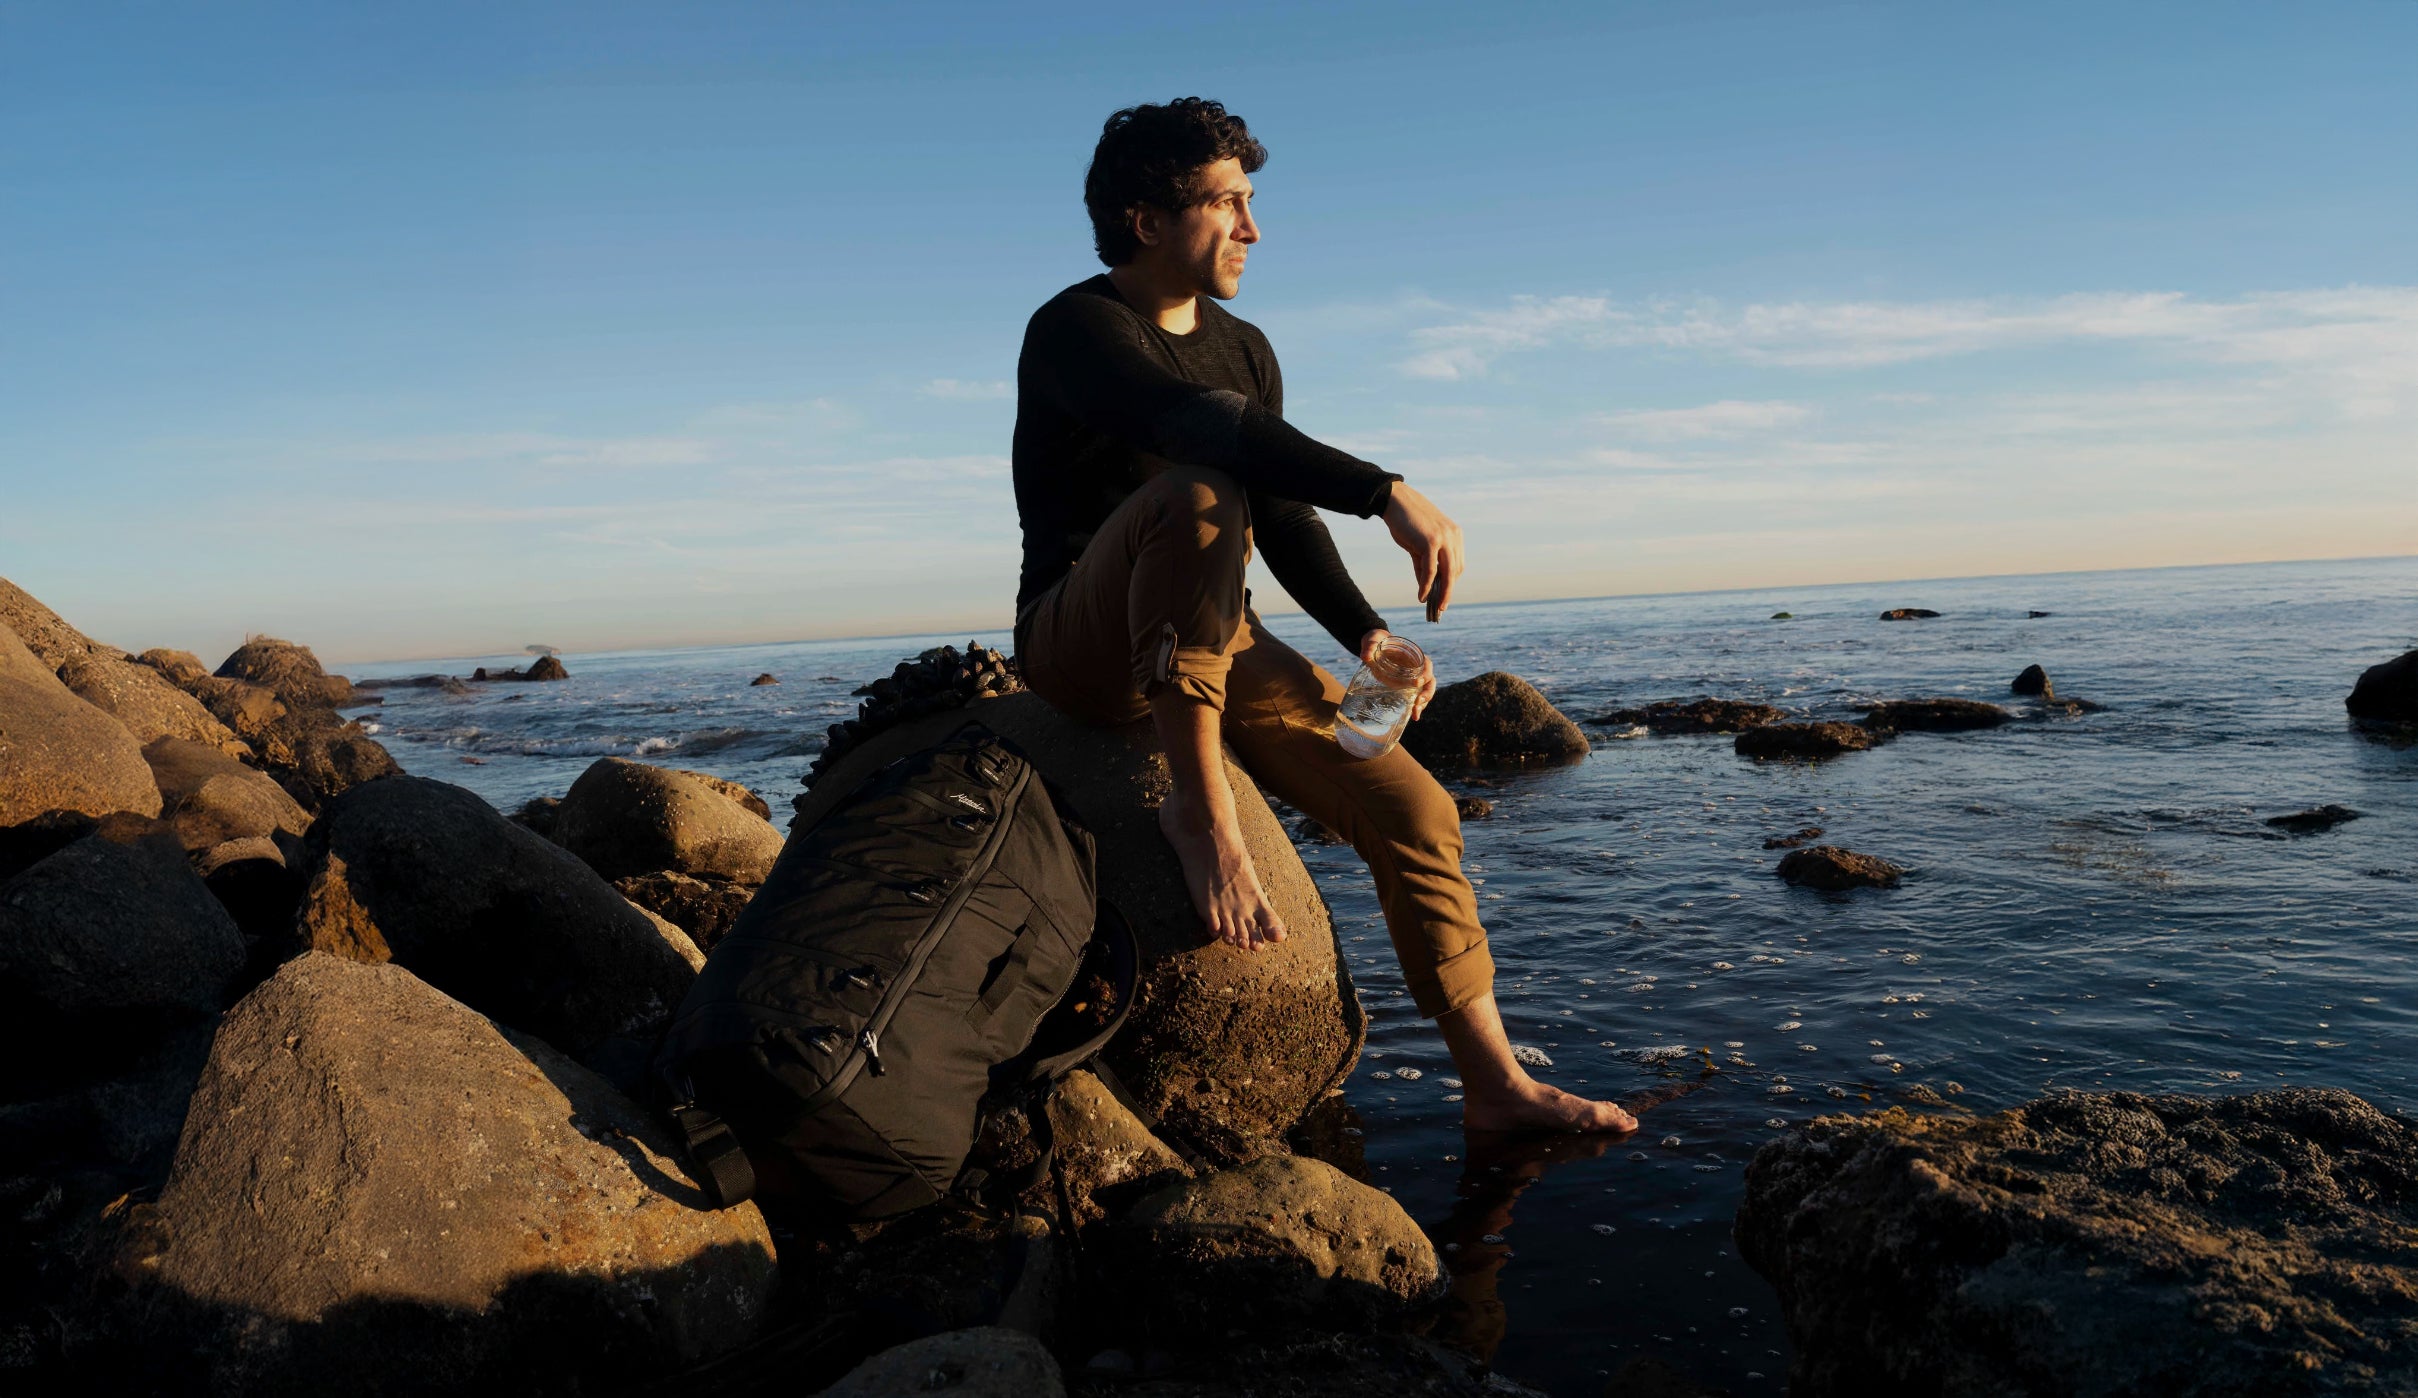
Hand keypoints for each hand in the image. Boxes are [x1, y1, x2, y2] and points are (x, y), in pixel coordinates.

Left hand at [1360, 628, 1437, 719]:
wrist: (1374, 646)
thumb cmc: (1377, 641)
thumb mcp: (1373, 640)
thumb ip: (1369, 647)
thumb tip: (1365, 656)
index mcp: (1414, 655)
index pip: (1427, 665)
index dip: (1425, 674)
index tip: (1417, 683)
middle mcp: (1417, 668)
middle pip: (1429, 681)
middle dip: (1427, 694)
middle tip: (1417, 703)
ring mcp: (1412, 678)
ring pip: (1425, 691)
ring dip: (1422, 704)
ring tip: (1415, 715)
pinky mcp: (1405, 686)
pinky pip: (1415, 697)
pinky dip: (1415, 707)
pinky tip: (1413, 717)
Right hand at [1381, 483, 1462, 622]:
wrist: (1394, 500)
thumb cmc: (1405, 521)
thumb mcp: (1418, 544)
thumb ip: (1424, 563)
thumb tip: (1425, 585)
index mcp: (1454, 534)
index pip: (1457, 564)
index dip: (1450, 582)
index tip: (1443, 596)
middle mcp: (1453, 536)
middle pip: (1455, 571)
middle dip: (1448, 591)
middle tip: (1440, 608)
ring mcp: (1444, 538)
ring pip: (1447, 573)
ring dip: (1441, 593)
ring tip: (1434, 607)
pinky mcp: (1430, 541)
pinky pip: (1431, 570)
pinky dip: (1426, 585)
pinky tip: (1421, 596)